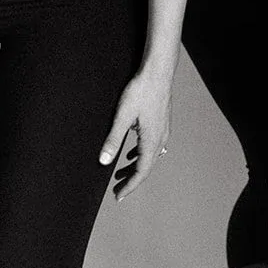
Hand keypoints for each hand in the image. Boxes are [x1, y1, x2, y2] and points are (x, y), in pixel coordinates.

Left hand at [98, 66, 174, 198]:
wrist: (158, 72)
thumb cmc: (141, 91)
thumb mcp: (123, 117)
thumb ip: (113, 140)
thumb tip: (104, 161)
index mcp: (151, 140)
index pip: (142, 171)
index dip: (130, 186)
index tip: (118, 196)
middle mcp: (160, 138)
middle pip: (147, 166)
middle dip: (132, 180)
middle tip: (117, 189)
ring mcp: (162, 130)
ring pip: (150, 156)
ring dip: (136, 167)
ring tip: (121, 173)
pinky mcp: (161, 122)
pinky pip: (152, 145)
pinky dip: (141, 154)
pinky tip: (132, 151)